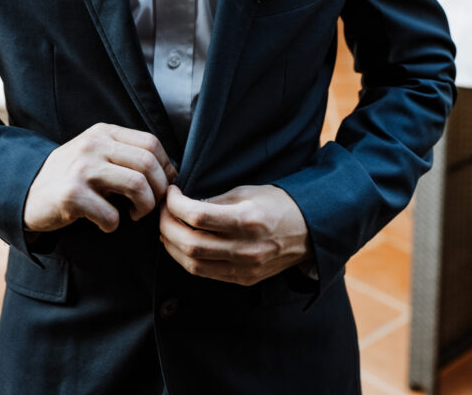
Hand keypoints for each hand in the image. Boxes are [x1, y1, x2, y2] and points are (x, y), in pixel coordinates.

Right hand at [23, 123, 177, 233]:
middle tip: (151, 206)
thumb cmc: (72, 176)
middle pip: (148, 163)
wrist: (26, 192)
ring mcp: (81, 168)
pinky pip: (111, 214)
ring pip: (136, 185)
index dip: (166, 167)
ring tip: (134, 215)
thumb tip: (171, 172)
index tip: (163, 186)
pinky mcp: (71, 195)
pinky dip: (114, 225)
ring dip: (143, 208)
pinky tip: (106, 224)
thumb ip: (127, 155)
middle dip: (159, 191)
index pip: (151, 143)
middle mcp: (94, 145)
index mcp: (104, 132)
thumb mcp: (97, 153)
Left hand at [159, 183, 311, 285]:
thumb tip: (184, 205)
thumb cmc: (277, 203)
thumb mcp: (246, 191)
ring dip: (172, 246)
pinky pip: (206, 274)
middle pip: (190, 243)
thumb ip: (215, 201)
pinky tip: (182, 244)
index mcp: (247, 219)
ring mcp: (245, 268)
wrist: (309, 230)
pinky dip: (187, 259)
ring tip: (167, 228)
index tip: (171, 193)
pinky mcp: (243, 280)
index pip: (198, 216)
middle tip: (162, 211)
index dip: (176, 204)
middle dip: (166, 226)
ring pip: (193, 264)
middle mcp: (246, 248)